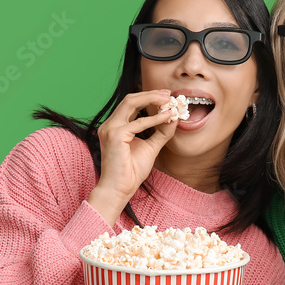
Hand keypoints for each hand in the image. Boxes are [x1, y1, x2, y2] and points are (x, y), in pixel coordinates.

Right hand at [87, 89, 177, 222]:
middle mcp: (110, 125)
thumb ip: (160, 133)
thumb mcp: (151, 148)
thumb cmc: (131, 172)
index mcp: (115, 126)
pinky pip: (138, 123)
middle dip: (151, 94)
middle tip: (169, 94)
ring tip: (168, 101)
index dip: (149, 97)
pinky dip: (154, 118)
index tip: (166, 96)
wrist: (119, 189)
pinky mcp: (115, 136)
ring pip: (131, 103)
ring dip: (151, 99)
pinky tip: (167, 117)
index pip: (131, 104)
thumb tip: (174, 118)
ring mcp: (110, 129)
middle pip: (130, 99)